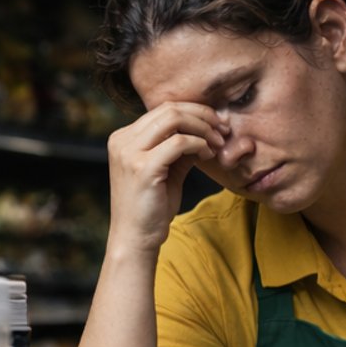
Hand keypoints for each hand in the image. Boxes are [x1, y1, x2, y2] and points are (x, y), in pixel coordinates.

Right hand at [104, 102, 227, 253]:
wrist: (135, 238)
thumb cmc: (151, 207)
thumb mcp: (166, 169)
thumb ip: (179, 147)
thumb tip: (206, 127)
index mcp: (123, 138)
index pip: (162, 109)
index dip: (194, 112)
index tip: (217, 125)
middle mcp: (121, 140)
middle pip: (169, 108)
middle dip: (202, 116)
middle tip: (223, 131)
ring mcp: (129, 153)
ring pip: (174, 119)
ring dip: (203, 128)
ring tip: (217, 144)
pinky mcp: (142, 168)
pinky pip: (180, 142)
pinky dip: (200, 144)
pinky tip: (207, 156)